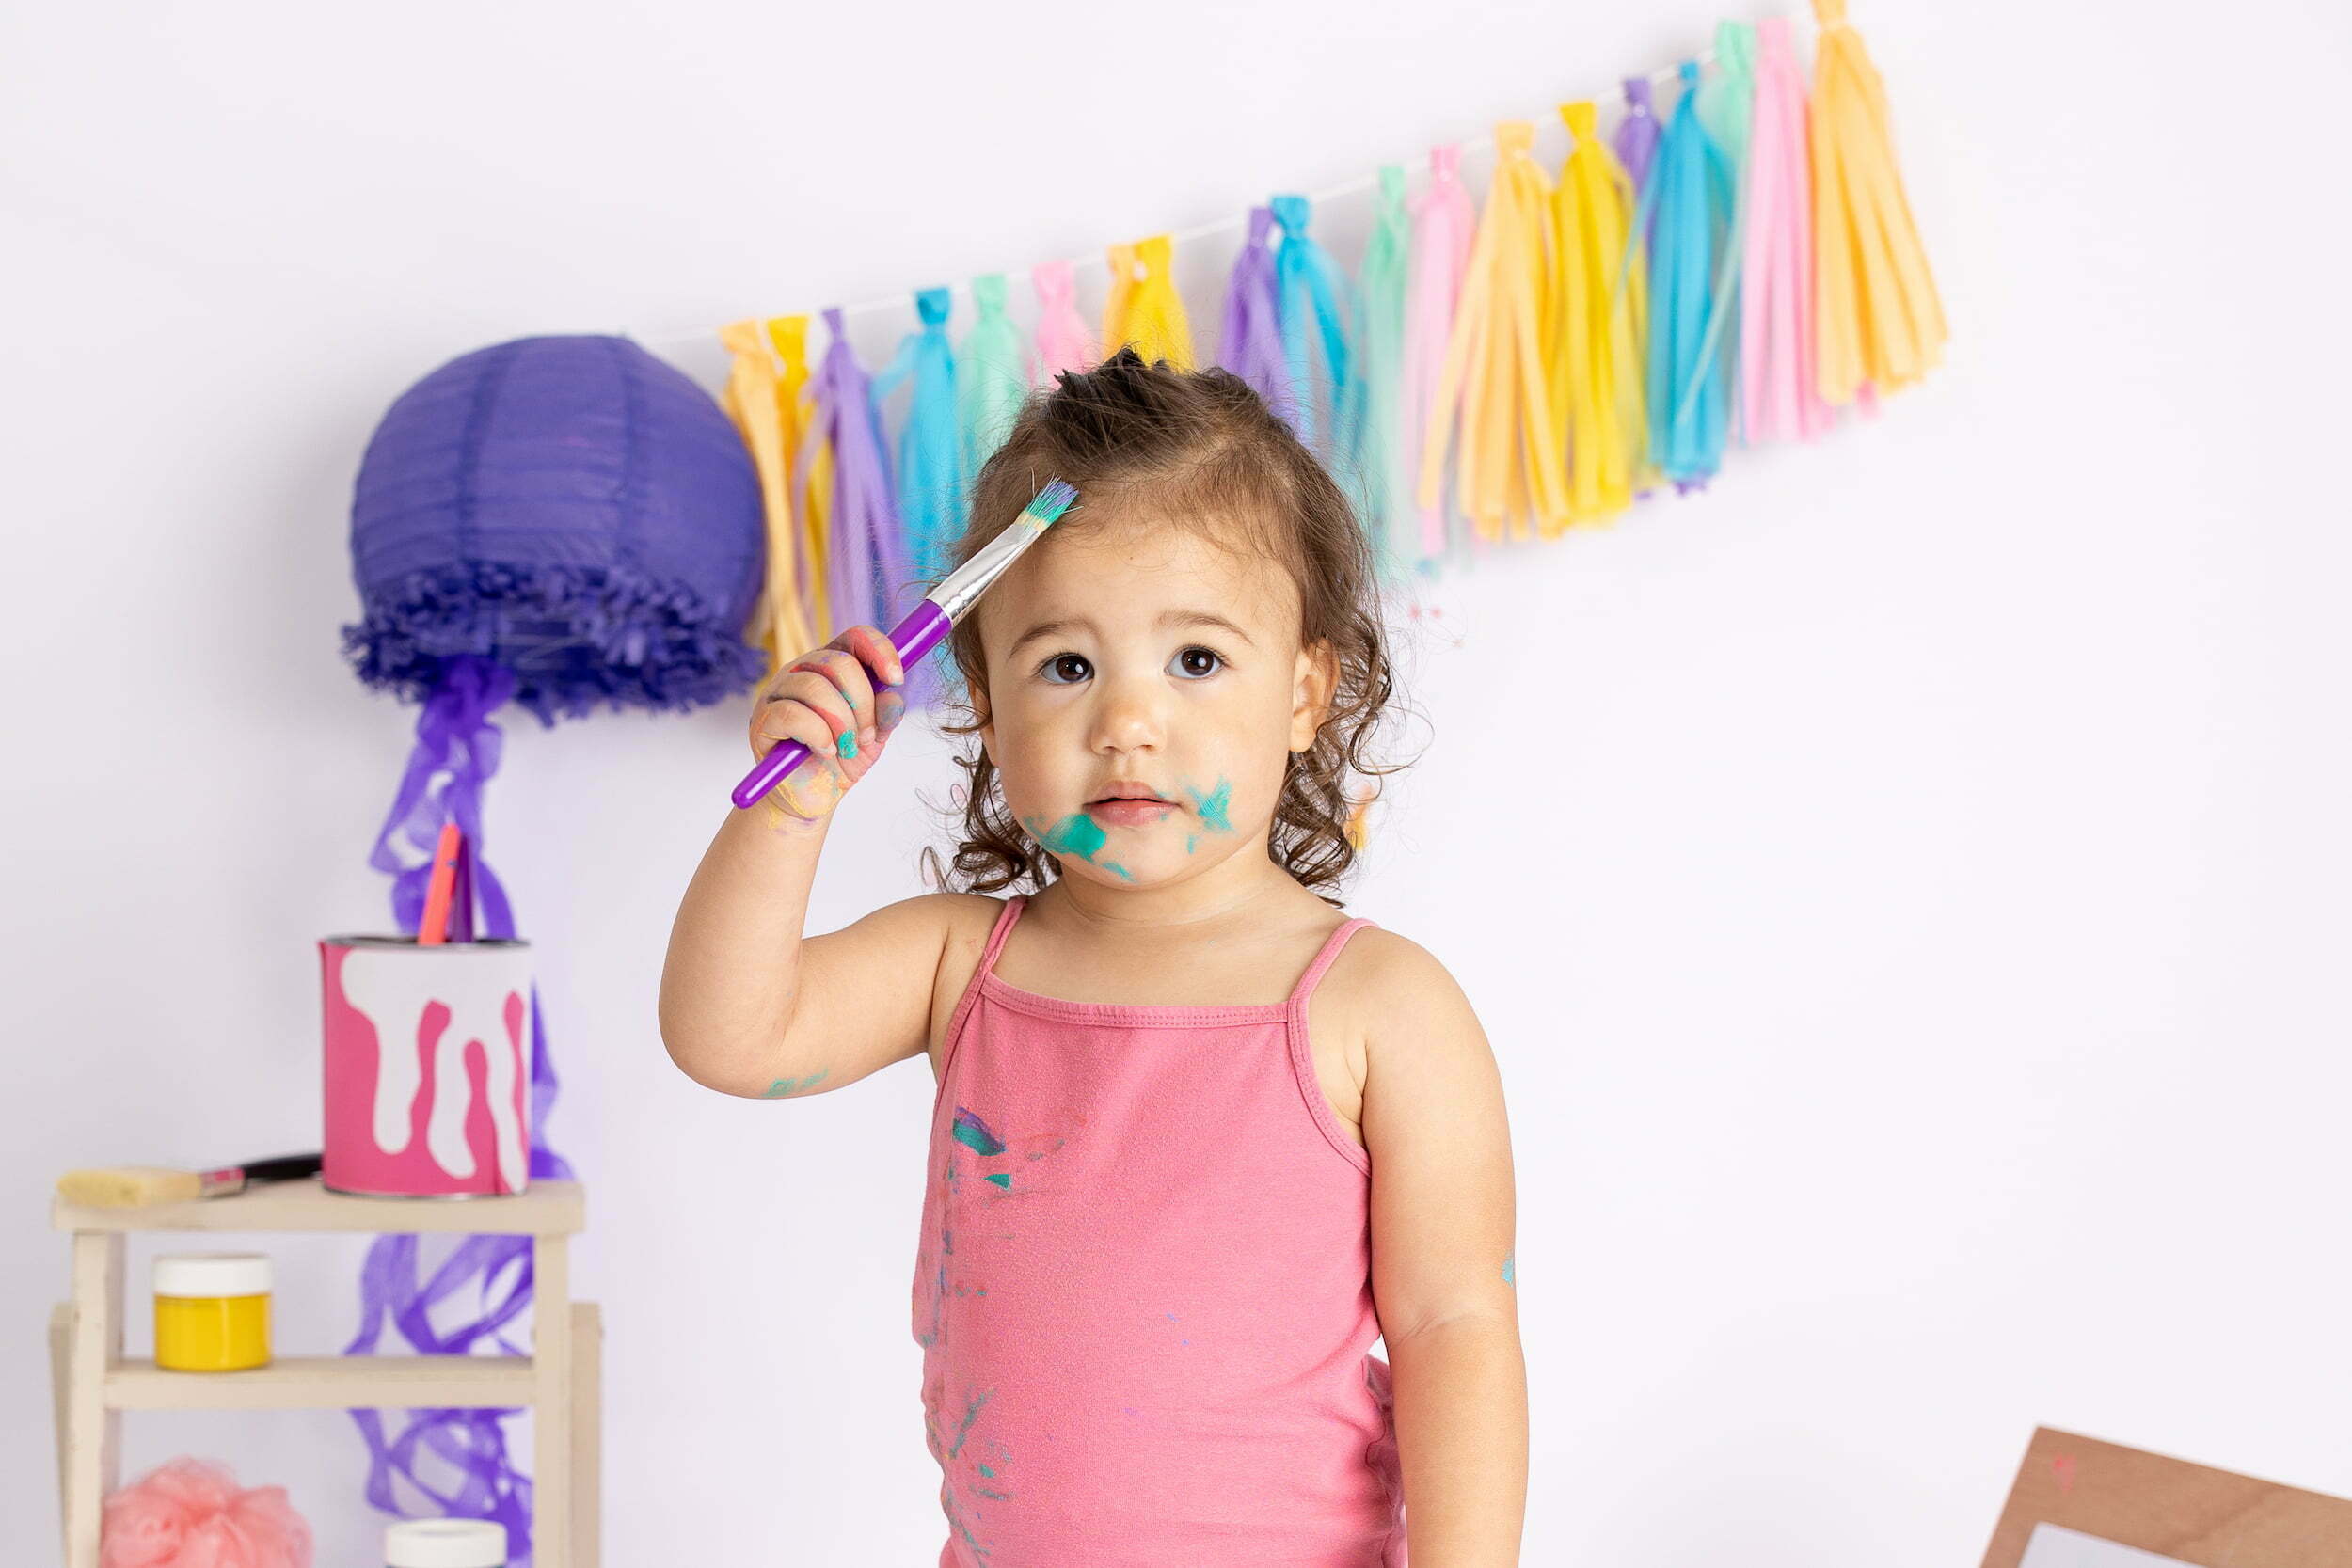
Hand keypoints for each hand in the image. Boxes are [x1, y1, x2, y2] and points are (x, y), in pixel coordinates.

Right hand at [748, 626, 906, 827]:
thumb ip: (886, 713)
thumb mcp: (874, 736)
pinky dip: (819, 736)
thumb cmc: (841, 759)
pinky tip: (824, 751)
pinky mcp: (764, 719)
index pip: (856, 636)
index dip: (879, 651)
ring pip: (817, 688)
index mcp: (832, 666)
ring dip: (843, 724)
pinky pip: (794, 715)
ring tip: (846, 748)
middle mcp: (804, 670)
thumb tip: (892, 695)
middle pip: (839, 663)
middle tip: (866, 736)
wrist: (812, 797)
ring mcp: (779, 691)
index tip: (897, 679)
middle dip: (863, 704)